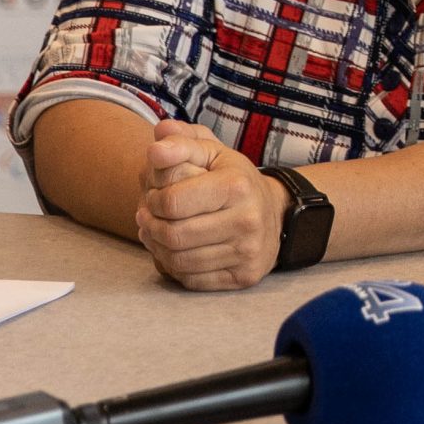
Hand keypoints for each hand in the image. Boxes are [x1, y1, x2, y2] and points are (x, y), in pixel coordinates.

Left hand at [134, 121, 289, 290]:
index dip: (152, 200)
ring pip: (178, 261)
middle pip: (172, 235)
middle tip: (147, 217)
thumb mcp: (211, 153)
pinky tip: (176, 251)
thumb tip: (156, 146)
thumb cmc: (233, 180)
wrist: (276, 212)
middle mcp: (247, 220)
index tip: (154, 196)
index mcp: (237, 185)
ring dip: (157, 248)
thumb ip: (181, 143)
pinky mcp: (244, 276)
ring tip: (156, 233)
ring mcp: (247, 251)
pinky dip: (175, 267)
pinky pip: (191, 280)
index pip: (171, 202)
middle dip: (150, 226)